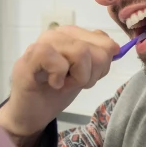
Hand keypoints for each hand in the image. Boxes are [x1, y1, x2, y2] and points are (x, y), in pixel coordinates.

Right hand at [0, 26, 118, 137]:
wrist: (30, 113)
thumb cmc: (55, 93)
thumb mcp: (84, 74)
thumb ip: (99, 57)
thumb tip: (115, 47)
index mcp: (72, 34)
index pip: (105, 43)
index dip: (101, 66)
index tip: (84, 77)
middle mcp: (58, 33)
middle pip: (98, 49)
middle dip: (91, 74)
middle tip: (71, 83)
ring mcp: (43, 42)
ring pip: (81, 53)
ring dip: (76, 78)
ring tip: (61, 84)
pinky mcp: (31, 57)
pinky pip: (59, 62)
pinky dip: (60, 78)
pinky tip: (52, 84)